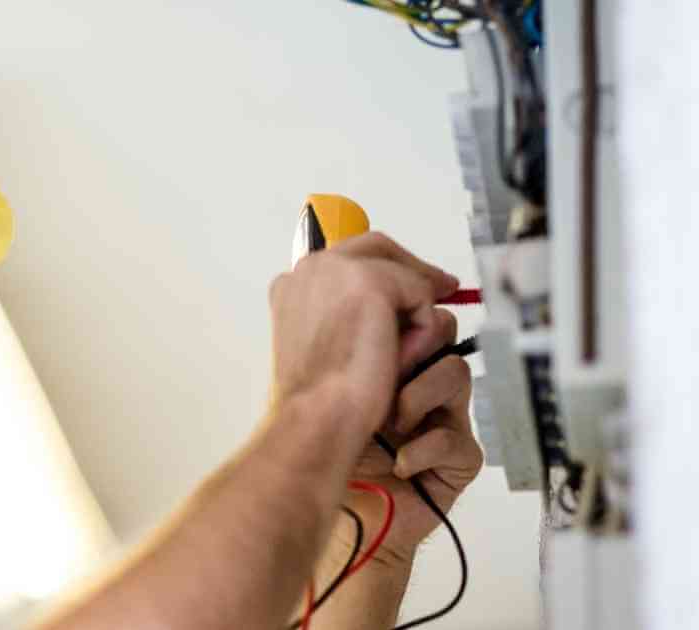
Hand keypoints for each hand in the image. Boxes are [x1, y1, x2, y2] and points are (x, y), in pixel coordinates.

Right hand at [268, 232, 459, 439]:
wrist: (318, 417)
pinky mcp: (371, 281)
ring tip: (406, 354)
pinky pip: (421, 293)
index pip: (347, 259)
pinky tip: (402, 358)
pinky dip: (422, 327)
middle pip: (376, 248)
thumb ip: (341, 314)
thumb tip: (385, 305)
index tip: (411, 287)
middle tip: (445, 288)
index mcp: (292, 284)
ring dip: (414, 308)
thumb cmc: (318, 399)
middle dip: (413, 269)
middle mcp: (311, 267)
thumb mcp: (324, 345)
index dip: (384, 270)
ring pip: (401, 272)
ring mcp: (339, 269)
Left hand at [335, 306, 483, 567]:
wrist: (325, 500)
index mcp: (386, 352)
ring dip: (414, 397)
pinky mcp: (456, 458)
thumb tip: (381, 280)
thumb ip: (356, 314)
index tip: (410, 302)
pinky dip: (419, 449)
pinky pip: (454, 437)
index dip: (413, 300)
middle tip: (383, 371)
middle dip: (411, 346)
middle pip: (443, 330)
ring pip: (455, 374)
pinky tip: (396, 460)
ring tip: (387, 423)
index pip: (417, 304)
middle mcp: (416, 378)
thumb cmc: (326, 436)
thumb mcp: (329, 357)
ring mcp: (440, 416)